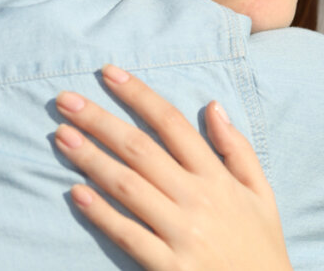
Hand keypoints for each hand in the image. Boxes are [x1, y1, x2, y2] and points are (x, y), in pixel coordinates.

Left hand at [54, 64, 291, 270]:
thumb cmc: (260, 246)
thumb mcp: (262, 192)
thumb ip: (237, 149)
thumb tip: (213, 105)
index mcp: (217, 177)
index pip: (172, 123)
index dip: (138, 95)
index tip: (109, 74)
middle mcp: (198, 198)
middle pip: (140, 148)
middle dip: (100, 120)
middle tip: (65, 100)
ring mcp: (182, 233)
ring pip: (128, 186)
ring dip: (91, 159)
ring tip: (61, 137)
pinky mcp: (169, 267)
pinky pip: (129, 235)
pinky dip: (102, 213)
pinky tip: (76, 193)